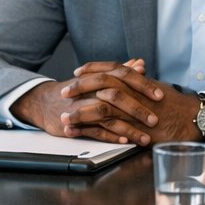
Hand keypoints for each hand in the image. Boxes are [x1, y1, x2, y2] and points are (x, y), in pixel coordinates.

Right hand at [11, 59, 190, 144]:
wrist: (45, 102)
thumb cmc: (76, 90)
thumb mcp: (97, 77)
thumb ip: (120, 70)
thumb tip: (140, 63)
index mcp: (99, 77)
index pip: (124, 77)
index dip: (143, 85)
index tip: (160, 95)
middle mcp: (91, 90)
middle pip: (118, 96)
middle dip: (138, 109)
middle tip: (155, 119)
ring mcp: (82, 106)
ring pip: (108, 116)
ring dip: (128, 128)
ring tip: (144, 138)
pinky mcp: (75, 123)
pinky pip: (95, 130)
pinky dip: (110, 136)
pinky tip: (124, 141)